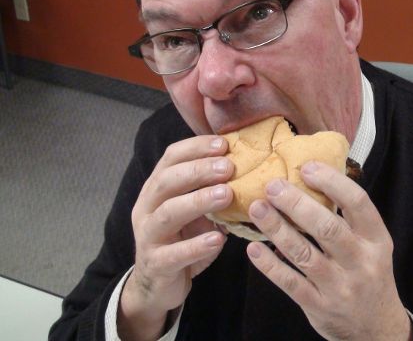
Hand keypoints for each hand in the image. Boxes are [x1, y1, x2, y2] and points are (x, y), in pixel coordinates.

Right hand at [118, 136, 233, 340]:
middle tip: (228, 167)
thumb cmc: (183, 238)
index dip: (196, 147)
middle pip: (167, 181)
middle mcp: (147, 207)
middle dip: (198, 170)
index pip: (171, 158)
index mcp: (157, 188)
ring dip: (198, 201)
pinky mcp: (155, 264)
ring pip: (167, 214)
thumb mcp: (197, 210)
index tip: (224, 144)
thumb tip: (250, 167)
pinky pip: (173, 254)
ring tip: (227, 195)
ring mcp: (148, 236)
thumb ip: (213, 190)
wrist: (158, 283)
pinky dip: (196, 246)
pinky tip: (218, 238)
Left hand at [246, 162, 412, 340]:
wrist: (377, 329)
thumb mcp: (373, 245)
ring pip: (304, 254)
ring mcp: (340, 286)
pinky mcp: (320, 307)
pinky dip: (270, 264)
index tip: (308, 167)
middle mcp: (361, 261)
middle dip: (296, 204)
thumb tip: (313, 180)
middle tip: (273, 186)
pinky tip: (253, 248)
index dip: (332, 182)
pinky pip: (290, 282)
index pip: (358, 203)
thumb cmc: (369, 274)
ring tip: (257, 208)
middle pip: (327, 228)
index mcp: (377, 240)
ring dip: (277, 229)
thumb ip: (350, 219)